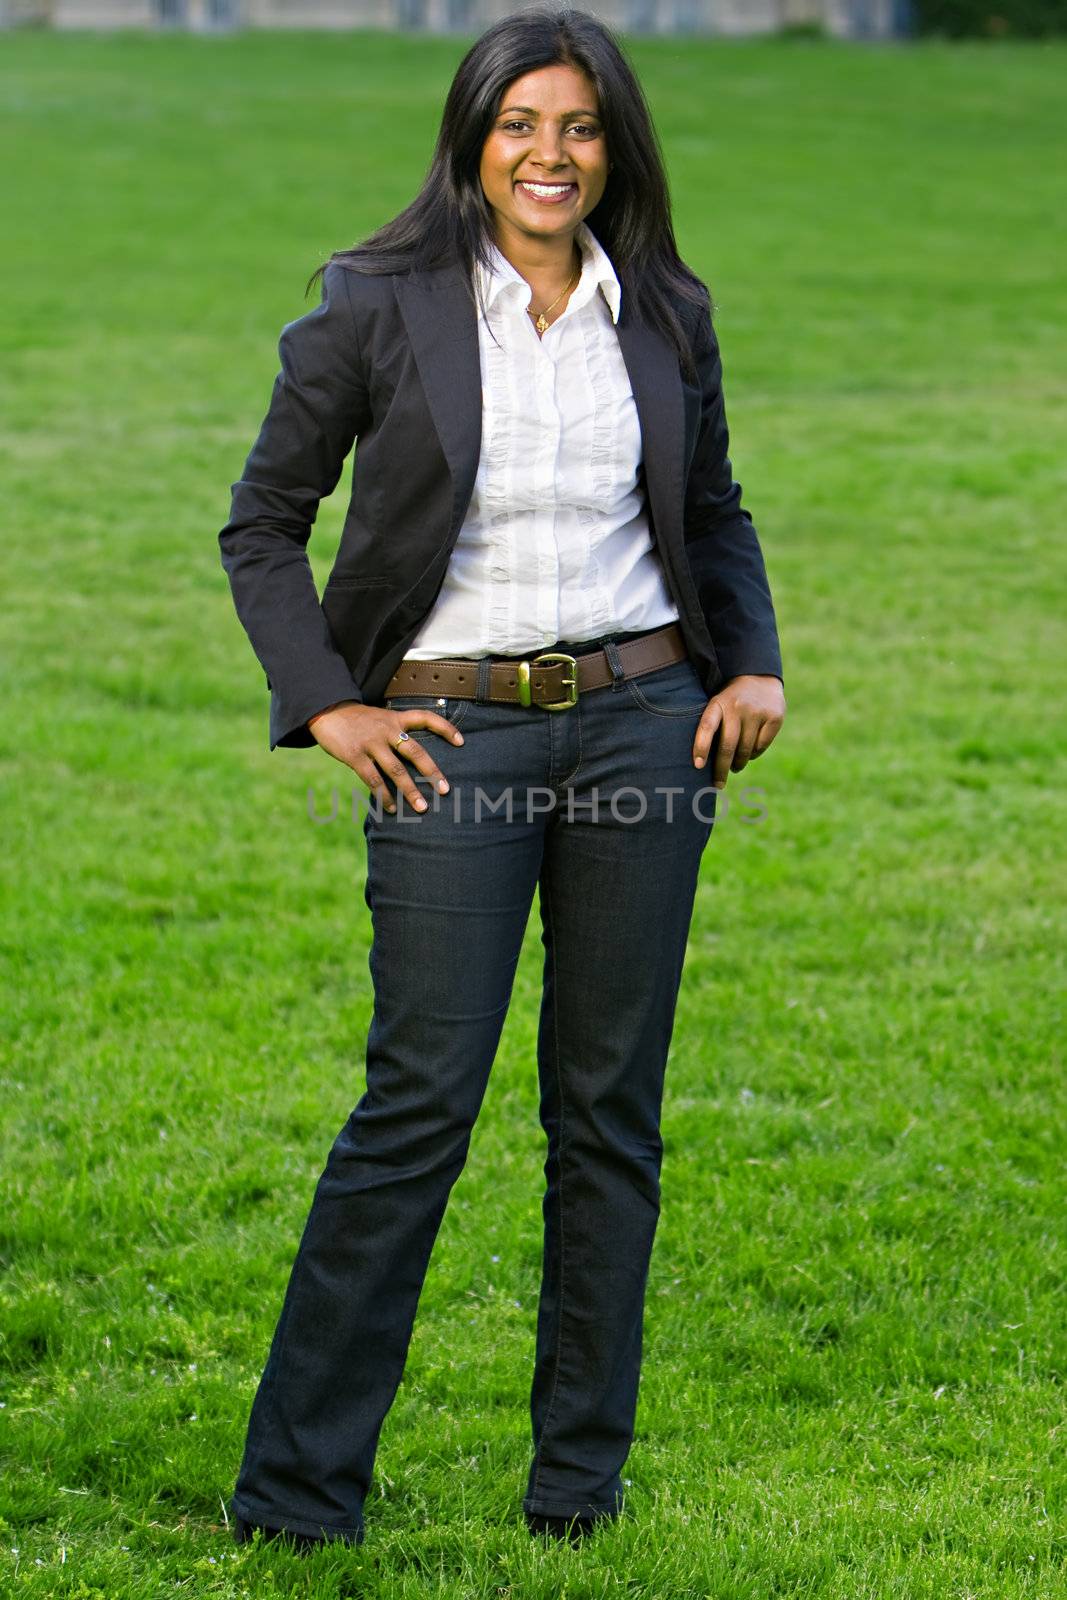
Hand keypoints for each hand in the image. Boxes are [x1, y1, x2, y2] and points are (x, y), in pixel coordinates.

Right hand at [306, 700, 464, 813]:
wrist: (325, 710)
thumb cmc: (356, 719)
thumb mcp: (379, 717)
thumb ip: (395, 732)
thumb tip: (414, 759)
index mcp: (395, 718)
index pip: (426, 718)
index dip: (445, 728)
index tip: (461, 742)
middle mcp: (386, 730)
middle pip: (415, 751)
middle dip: (431, 772)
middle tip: (445, 790)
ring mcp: (371, 743)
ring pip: (396, 770)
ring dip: (410, 791)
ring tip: (422, 808)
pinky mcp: (354, 756)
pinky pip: (373, 779)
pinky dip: (383, 795)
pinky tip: (391, 808)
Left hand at [693, 675, 785, 789]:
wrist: (759, 677)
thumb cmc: (730, 701)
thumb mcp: (717, 704)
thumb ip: (713, 727)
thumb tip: (703, 764)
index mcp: (718, 703)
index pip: (707, 727)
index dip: (701, 747)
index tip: (698, 766)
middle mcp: (738, 706)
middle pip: (728, 746)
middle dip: (721, 769)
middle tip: (717, 784)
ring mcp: (757, 712)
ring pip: (745, 750)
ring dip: (738, 763)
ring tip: (735, 766)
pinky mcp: (774, 717)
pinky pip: (761, 747)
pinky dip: (753, 754)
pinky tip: (749, 752)